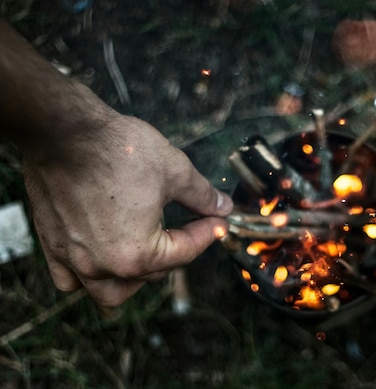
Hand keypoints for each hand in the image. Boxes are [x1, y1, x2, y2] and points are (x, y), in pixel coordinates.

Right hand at [22, 114, 232, 306]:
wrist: (63, 130)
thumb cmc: (118, 150)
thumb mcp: (175, 171)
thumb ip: (202, 196)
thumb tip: (222, 207)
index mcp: (137, 254)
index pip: (184, 253)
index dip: (208, 234)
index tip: (219, 221)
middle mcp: (103, 266)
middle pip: (151, 274)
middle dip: (175, 252)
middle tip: (190, 228)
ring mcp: (73, 259)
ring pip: (110, 292)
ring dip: (133, 280)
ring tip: (149, 256)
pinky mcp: (52, 246)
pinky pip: (71, 280)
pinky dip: (88, 277)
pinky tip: (102, 260)